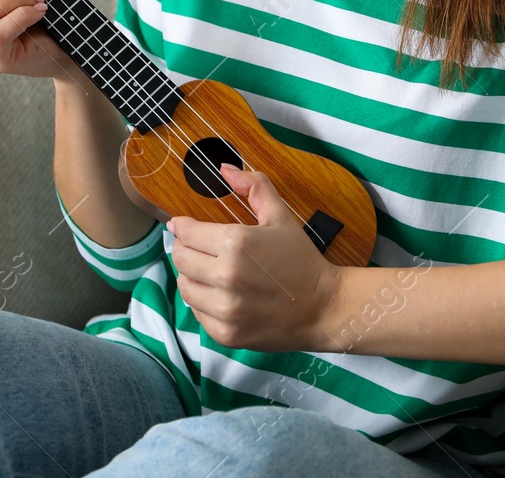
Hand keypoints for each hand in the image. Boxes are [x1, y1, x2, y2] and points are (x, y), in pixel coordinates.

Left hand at [168, 163, 343, 352]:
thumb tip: (224, 169)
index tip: (183, 226)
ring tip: (211, 272)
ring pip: (184, 287)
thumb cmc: (301, 260)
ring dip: (192, 277)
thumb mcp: (280, 217)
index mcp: (236, 243)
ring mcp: (224, 309)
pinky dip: (204, 303)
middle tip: (201, 249)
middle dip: (186, 250)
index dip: (182, 227)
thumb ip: (254, 187)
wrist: (324, 307)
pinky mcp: (225, 334)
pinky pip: (198, 313)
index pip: (186, 232)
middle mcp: (225, 276)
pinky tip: (222, 295)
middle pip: (180, 259)